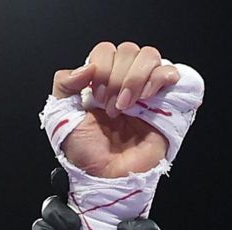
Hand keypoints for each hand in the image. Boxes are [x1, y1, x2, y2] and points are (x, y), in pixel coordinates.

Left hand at [51, 41, 180, 176]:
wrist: (107, 177)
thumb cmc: (86, 153)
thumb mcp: (61, 115)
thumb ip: (63, 84)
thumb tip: (86, 68)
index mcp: (102, 81)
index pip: (106, 50)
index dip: (102, 68)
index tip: (96, 97)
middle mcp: (126, 83)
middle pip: (129, 50)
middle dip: (117, 77)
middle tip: (111, 108)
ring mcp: (147, 92)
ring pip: (149, 56)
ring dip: (135, 78)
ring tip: (127, 107)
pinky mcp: (166, 104)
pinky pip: (170, 73)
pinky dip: (158, 79)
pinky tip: (146, 99)